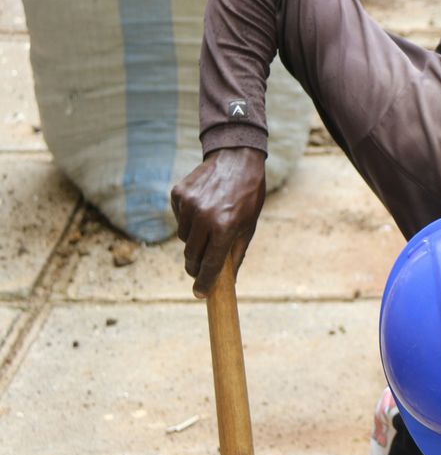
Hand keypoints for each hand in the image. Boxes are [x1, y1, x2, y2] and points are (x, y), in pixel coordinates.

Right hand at [170, 147, 266, 297]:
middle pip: (192, 255)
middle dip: (196, 266)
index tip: (199, 294)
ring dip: (194, 240)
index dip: (204, 283)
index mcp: (225, 228)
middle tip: (199, 270)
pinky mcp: (178, 194)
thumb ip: (236, 255)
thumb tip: (228, 282)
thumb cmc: (248, 197)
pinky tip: (202, 209)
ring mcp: (188, 205)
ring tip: (209, 228)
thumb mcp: (249, 227)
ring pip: (184, 238)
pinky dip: (188, 220)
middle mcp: (204, 217)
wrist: (237, 160)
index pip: (209, 264)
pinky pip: (179, 219)